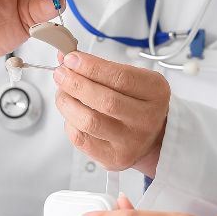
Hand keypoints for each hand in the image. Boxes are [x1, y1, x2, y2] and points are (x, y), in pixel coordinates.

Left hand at [53, 51, 169, 173]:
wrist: (152, 136)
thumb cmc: (136, 101)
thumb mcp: (130, 77)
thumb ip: (100, 67)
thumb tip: (65, 58)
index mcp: (155, 92)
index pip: (121, 77)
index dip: (92, 67)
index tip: (71, 59)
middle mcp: (147, 118)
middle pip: (106, 101)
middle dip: (76, 84)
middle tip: (61, 74)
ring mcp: (131, 141)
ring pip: (90, 121)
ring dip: (68, 103)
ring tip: (62, 92)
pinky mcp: (113, 158)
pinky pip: (82, 139)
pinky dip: (70, 122)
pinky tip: (71, 113)